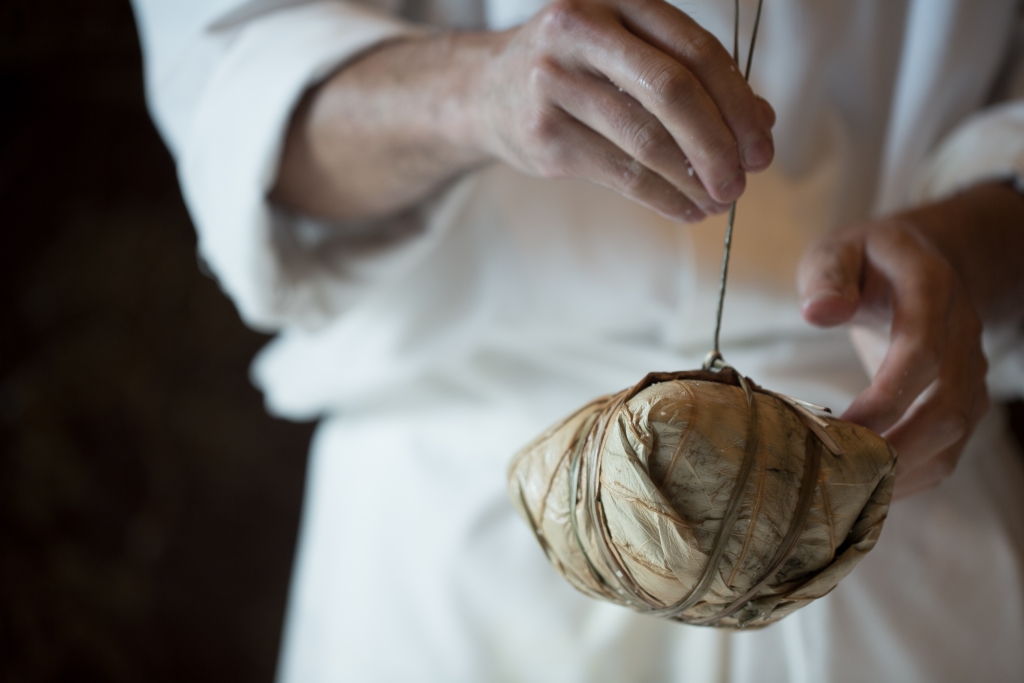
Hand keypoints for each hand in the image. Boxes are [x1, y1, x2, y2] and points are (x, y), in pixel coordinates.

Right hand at [473, 0, 775, 221]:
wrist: (485, 90)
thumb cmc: (576, 71)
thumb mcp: (631, 54)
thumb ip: (694, 79)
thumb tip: (762, 123)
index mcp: (618, 1)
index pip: (695, 50)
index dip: (738, 102)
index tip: (763, 145)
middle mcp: (582, 31)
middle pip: (672, 92)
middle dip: (718, 144)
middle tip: (743, 181)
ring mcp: (555, 82)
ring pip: (645, 139)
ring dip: (692, 179)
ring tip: (719, 202)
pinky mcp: (542, 133)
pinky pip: (619, 173)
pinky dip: (662, 198)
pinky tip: (686, 210)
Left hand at [798, 215, 988, 499]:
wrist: (927, 260)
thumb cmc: (868, 260)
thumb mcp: (839, 250)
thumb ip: (827, 276)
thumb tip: (817, 313)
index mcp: (931, 292)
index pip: (920, 353)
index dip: (886, 397)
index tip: (844, 426)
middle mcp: (961, 336)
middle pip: (946, 409)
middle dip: (897, 448)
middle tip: (842, 473)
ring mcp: (969, 371)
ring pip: (954, 437)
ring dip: (906, 472)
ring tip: (851, 491)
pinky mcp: (962, 399)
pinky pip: (949, 448)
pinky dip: (913, 476)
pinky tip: (869, 490)